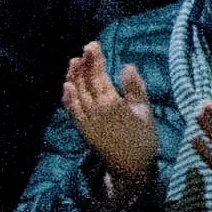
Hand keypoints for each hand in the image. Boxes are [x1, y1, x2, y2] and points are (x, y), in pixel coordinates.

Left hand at [63, 43, 159, 188]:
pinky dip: (68, 98)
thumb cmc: (143, 137)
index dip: (95, 60)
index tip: (93, 45)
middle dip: (84, 64)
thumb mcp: (145, 111)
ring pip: (75, 94)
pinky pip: (71, 110)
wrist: (130, 167)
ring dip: (73, 77)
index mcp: (112, 104)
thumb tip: (127, 66)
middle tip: (86, 48)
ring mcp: (85, 121)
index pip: (99, 76)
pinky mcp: (82, 129)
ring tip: (74, 62)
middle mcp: (94, 111)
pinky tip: (66, 87)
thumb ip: (135, 88)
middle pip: (85, 83)